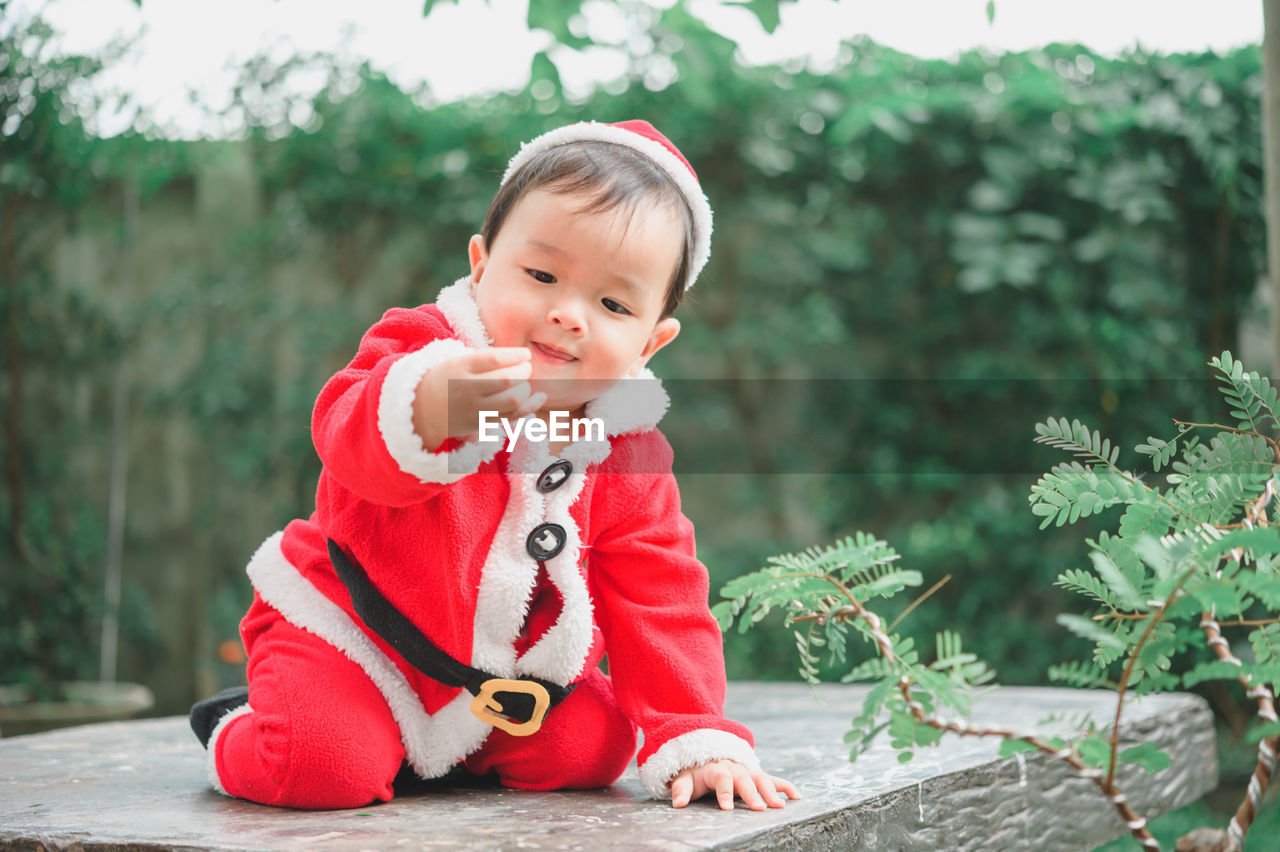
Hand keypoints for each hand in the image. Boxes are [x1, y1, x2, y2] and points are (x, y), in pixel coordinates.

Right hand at [412, 347, 545, 450]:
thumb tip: (519, 357)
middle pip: (506, 380)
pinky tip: (540, 397)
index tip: (525, 354)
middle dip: (523, 372)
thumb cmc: (446, 379)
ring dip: (525, 390)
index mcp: (460, 367)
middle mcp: (467, 388)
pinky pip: (511, 417)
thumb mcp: (456, 361)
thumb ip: (484, 359)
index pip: (493, 359)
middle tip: (526, 367)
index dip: (514, 355)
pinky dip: (530, 406)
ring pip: (511, 400)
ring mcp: (475, 408)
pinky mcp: (482, 423)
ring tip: (523, 383)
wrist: (422, 408)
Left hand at [669, 760, 798, 810]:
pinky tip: (796, 797)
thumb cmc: (695, 773)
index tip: (727, 808)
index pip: (722, 779)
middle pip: (745, 779)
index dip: (724, 792)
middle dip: (752, 793)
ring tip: (779, 807)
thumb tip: (678, 804)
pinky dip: (785, 786)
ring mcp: (747, 771)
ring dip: (771, 791)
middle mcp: (735, 768)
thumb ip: (681, 789)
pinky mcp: (756, 776)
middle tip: (759, 809)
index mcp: (716, 769)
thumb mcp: (684, 778)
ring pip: (761, 778)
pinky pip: (773, 779)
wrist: (704, 757)